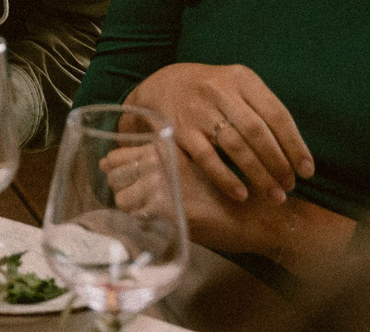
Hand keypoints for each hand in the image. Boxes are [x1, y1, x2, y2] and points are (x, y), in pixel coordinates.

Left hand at [106, 141, 292, 260]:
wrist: (260, 216)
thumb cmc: (229, 193)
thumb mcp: (194, 166)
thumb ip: (160, 161)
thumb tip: (108, 163)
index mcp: (165, 145)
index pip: (116, 156)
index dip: (117, 172)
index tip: (128, 184)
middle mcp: (159, 159)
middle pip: (113, 176)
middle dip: (121, 190)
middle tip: (141, 202)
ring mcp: (162, 182)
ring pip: (121, 198)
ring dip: (131, 208)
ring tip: (152, 214)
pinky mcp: (169, 207)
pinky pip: (137, 217)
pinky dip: (143, 223)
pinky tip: (161, 224)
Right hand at [124, 62, 313, 202]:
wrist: (160, 85)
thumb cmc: (211, 93)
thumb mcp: (236, 86)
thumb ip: (261, 110)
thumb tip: (295, 151)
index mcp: (241, 78)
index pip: (277, 114)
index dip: (295, 145)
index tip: (308, 171)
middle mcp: (219, 90)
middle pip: (258, 132)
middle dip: (278, 163)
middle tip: (290, 186)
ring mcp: (197, 110)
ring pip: (236, 147)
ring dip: (259, 175)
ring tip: (275, 195)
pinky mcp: (179, 130)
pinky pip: (207, 158)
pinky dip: (226, 178)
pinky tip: (242, 194)